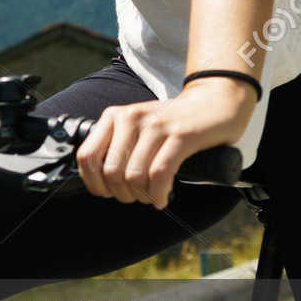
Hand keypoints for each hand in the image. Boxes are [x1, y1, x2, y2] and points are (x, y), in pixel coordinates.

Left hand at [76, 79, 256, 208]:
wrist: (214, 102)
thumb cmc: (172, 122)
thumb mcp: (137, 127)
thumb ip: (117, 145)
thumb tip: (99, 179)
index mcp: (114, 117)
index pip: (86, 156)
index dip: (93, 183)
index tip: (107, 192)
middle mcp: (130, 118)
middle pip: (110, 171)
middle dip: (121, 193)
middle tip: (135, 196)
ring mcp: (156, 126)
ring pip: (134, 175)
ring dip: (141, 195)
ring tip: (150, 196)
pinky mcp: (181, 136)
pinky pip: (160, 173)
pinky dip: (158, 193)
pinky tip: (162, 198)